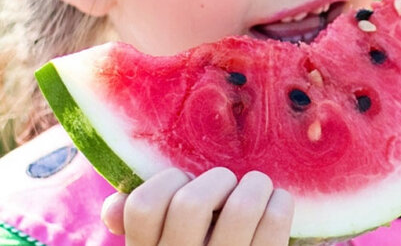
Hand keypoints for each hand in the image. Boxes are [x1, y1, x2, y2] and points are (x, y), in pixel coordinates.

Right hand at [100, 168, 293, 245]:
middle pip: (192, 202)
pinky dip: (280, 202)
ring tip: (257, 188)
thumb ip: (135, 227)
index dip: (167, 181)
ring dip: (255, 185)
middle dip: (217, 179)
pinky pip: (275, 221)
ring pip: (242, 208)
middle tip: (228, 185)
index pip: (143, 206)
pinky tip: (277, 204)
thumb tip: (115, 205)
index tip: (186, 184)